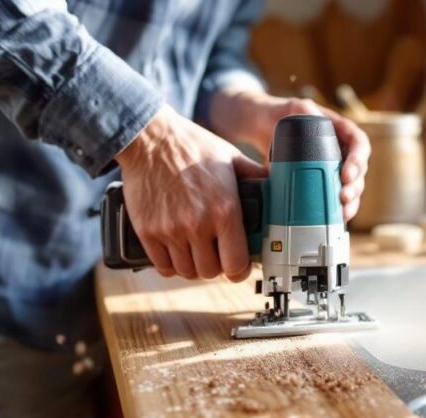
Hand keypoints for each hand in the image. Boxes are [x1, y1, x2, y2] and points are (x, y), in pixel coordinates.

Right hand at [115, 106, 266, 280]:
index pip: (236, 264)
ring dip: (193, 265)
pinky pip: (163, 266)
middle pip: (211, 272)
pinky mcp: (148, 231)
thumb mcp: (231, 158)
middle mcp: (198, 224)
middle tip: (215, 254)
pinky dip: (171, 264)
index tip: (238, 264)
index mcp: (224, 210)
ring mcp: (171, 230)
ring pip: (187, 272)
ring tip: (195, 251)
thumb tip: (277, 185)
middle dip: (216, 266)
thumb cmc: (191, 146)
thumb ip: (255, 177)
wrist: (149, 138)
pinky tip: (176, 251)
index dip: (239, 269)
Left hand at [210, 91, 370, 220]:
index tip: (346, 174)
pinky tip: (334, 221)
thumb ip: (301, 109)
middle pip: (358, 171)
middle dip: (355, 187)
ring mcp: (331, 168)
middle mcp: (340, 150)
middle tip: (343, 198)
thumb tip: (311, 116)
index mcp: (339, 130)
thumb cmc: (278, 114)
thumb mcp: (289, 107)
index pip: (359, 144)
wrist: (261, 129)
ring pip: (350, 188)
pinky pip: (334, 197)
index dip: (358, 161)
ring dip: (351, 203)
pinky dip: (336, 210)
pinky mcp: (320, 182)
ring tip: (342, 214)